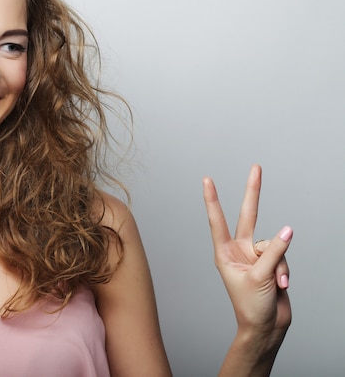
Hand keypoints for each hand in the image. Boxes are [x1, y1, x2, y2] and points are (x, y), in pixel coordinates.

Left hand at [203, 165, 292, 347]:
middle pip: (248, 215)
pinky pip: (283, 256)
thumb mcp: (260, 277)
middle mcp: (239, 249)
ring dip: (279, 264)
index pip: (217, 220)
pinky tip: (282, 285)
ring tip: (275, 283)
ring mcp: (255, 255)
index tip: (207, 180)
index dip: (213, 199)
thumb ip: (274, 252)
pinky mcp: (271, 262)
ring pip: (275, 244)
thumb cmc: (251, 306)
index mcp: (224, 252)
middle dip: (253, 192)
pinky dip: (285, 270)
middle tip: (256, 167)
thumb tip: (287, 231)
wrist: (266, 327)